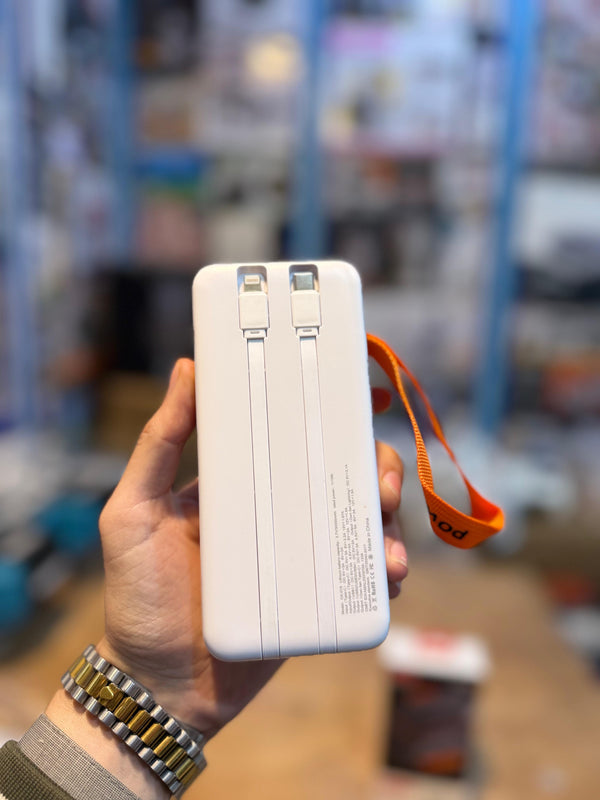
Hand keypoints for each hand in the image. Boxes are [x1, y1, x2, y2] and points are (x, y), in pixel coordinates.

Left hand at [95, 358, 406, 738]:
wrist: (159, 685)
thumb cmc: (136, 595)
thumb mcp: (131, 512)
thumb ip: (157, 444)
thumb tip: (187, 369)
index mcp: (240, 481)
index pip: (292, 431)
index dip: (332, 411)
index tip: (363, 394)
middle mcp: (276, 509)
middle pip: (341, 470)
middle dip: (377, 468)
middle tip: (382, 485)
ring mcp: (299, 552)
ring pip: (361, 518)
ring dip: (390, 520)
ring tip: (388, 546)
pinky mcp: (316, 596)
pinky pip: (360, 573)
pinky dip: (384, 567)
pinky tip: (388, 574)